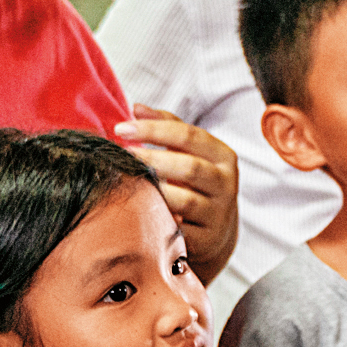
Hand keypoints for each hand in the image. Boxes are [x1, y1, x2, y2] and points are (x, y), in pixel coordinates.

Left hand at [117, 109, 239, 280]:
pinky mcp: (207, 240)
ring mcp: (218, 214)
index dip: (152, 129)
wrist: (217, 231)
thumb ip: (166, 126)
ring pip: (184, 200)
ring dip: (153, 190)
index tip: (120, 128)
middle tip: (122, 155)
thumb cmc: (196, 183)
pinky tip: (138, 210)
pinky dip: (156, 219)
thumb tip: (136, 107)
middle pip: (188, 167)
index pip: (188, 135)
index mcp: (223, 156)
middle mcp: (226, 183)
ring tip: (129, 181)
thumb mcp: (191, 152)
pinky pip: (177, 228)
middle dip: (151, 159)